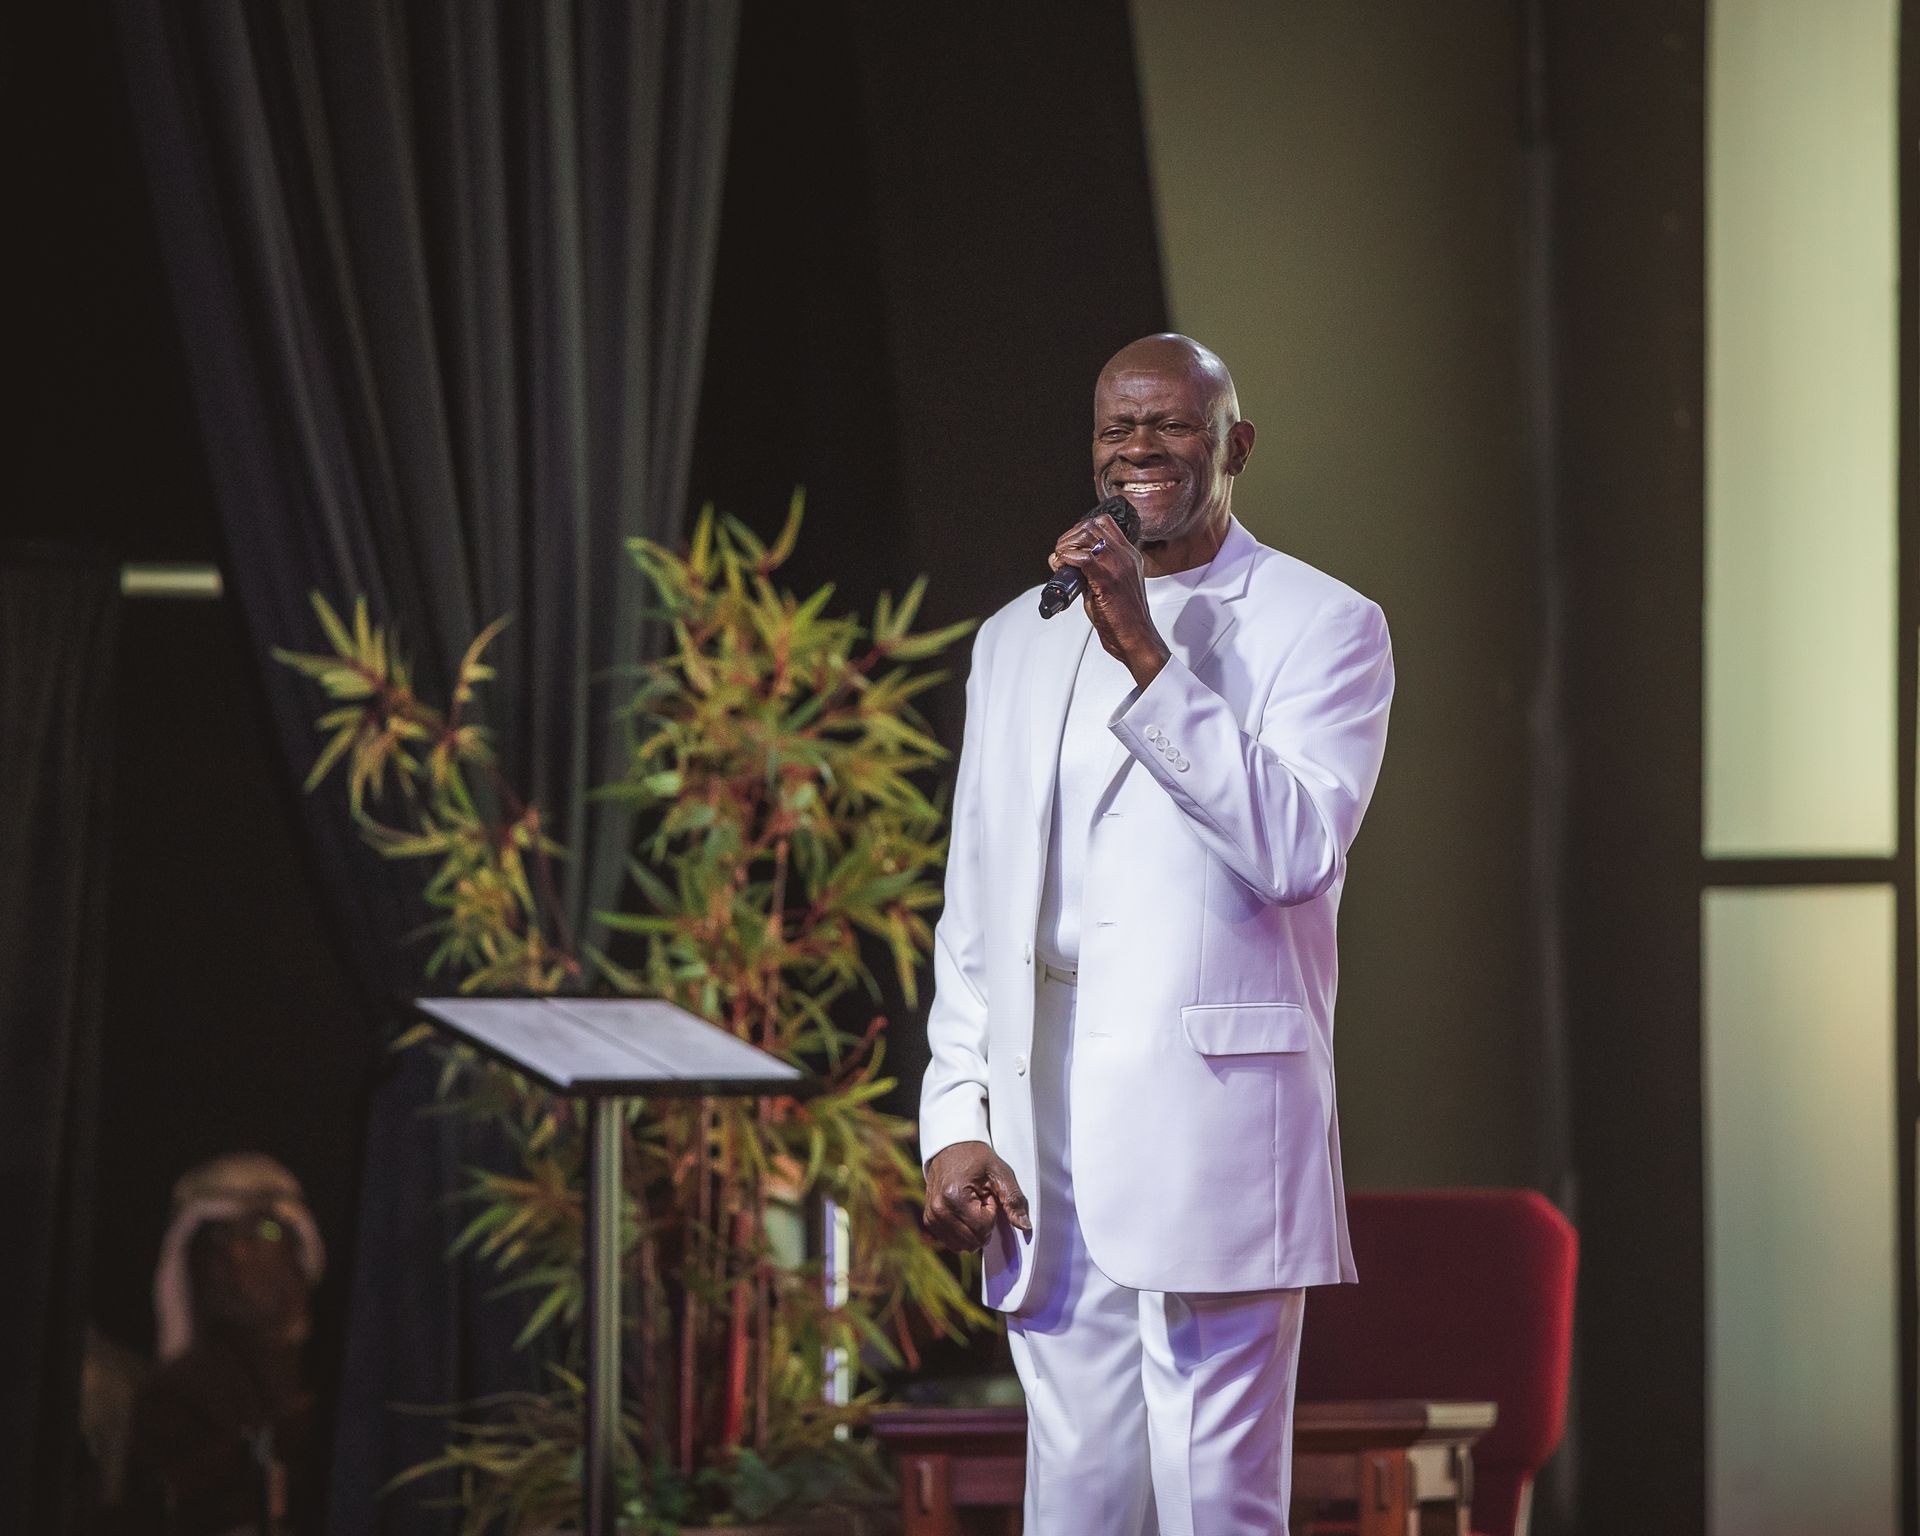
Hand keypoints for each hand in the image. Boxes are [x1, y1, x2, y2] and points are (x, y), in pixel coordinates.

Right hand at [921, 1140, 1030, 1252]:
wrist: (951, 1149)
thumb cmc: (977, 1159)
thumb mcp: (1000, 1173)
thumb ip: (1014, 1200)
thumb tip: (1025, 1227)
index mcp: (955, 1197)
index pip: (984, 1228)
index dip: (991, 1212)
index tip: (986, 1193)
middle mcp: (939, 1210)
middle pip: (973, 1241)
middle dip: (982, 1223)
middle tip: (979, 1199)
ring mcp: (931, 1217)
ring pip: (963, 1246)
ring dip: (972, 1228)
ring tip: (970, 1204)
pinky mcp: (929, 1222)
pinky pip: (952, 1243)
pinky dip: (962, 1232)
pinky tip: (962, 1212)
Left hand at [1048, 513, 1170, 684]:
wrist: (1137, 639)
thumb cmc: (1124, 618)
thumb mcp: (1111, 585)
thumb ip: (1094, 570)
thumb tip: (1068, 564)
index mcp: (1129, 555)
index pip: (1104, 523)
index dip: (1080, 529)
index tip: (1070, 546)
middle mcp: (1125, 556)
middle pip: (1091, 525)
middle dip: (1068, 537)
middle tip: (1060, 555)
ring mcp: (1117, 565)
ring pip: (1085, 535)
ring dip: (1065, 546)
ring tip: (1059, 563)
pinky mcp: (1107, 580)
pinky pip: (1081, 557)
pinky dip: (1065, 560)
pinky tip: (1062, 571)